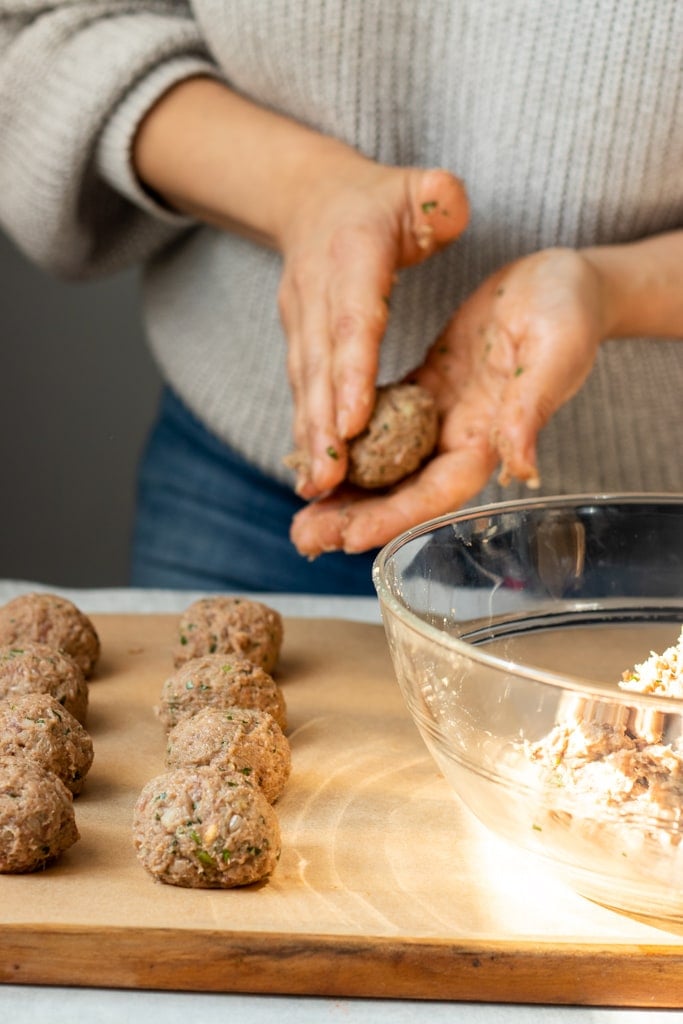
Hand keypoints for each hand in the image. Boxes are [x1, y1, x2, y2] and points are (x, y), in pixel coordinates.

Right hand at [277, 160, 468, 496]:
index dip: (350, 370)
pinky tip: (313, 473)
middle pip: (319, 365)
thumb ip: (438, 198)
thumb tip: (448, 210)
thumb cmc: (379, 201)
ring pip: (304, 385)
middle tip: (329, 480)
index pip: (354, 319)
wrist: (309, 199)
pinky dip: (306, 430)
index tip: (353, 422)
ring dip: (309, 437)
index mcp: (354, 255)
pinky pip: (302, 390)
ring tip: (316, 490)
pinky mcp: (298, 340)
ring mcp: (301, 319)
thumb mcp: (419, 188)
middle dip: (323, 425)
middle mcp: (319, 292)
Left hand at [291, 246, 605, 555]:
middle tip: (303, 539)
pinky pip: (383, 425)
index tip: (347, 538)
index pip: (437, 492)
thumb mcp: (554, 353)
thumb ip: (532, 409)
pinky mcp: (428, 390)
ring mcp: (442, 417)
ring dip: (346, 491)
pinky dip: (353, 444)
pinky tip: (320, 454)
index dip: (393, 517)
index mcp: (490, 436)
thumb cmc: (568, 311)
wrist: (563, 280)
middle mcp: (461, 437)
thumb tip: (519, 467)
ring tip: (302, 514)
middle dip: (354, 518)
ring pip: (387, 466)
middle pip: (403, 492)